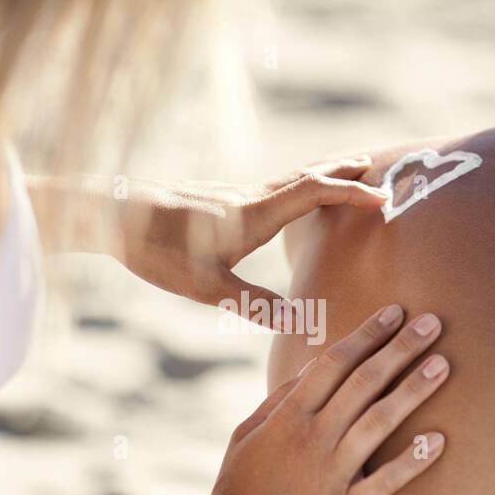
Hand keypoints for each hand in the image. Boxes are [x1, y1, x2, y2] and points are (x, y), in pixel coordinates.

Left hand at [114, 157, 387, 328]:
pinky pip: (271, 185)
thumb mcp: (206, 287)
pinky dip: (296, 184)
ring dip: (322, 175)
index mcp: (256, 214)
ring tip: (344, 177)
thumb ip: (254, 304)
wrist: (109, 213)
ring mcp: (233, 192)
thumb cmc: (157, 250)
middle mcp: (250, 196)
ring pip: (289, 177)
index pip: (317, 192)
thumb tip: (297, 321)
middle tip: (379, 174)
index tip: (385, 199)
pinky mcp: (217, 197)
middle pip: (309, 174)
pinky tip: (287, 200)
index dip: (353, 194)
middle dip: (346, 174)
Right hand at [200, 304, 449, 494]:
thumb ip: (280, 400)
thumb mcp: (246, 435)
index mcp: (288, 417)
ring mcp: (330, 475)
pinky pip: (385, 482)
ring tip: (444, 365)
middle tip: (434, 323)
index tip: (396, 311)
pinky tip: (440, 441)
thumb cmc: (237, 491)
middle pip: (363, 382)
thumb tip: (312, 368)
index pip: (334, 362)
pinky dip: (413, 461)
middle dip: (400, 349)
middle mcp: (312, 439)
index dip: (367, 334)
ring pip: (379, 422)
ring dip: (413, 391)